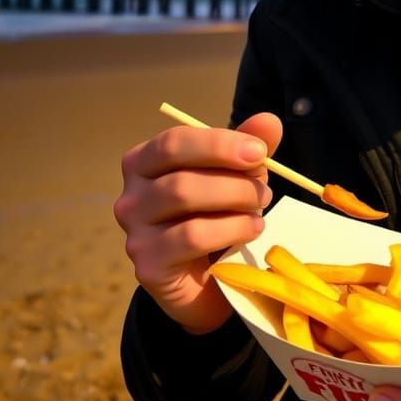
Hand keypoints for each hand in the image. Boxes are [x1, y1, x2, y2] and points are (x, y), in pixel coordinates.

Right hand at [114, 113, 281, 333]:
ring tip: (260, 211)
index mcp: (144, 163)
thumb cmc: (218, 215)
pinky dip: (230, 230)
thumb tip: (269, 120)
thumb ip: (249, 147)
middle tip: (266, 191)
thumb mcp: (237, 176)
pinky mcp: (148, 266)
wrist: (209, 279)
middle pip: (181, 177)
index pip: (174, 142)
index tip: (259, 152)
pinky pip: (191, 238)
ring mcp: (134, 233)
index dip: (219, 143)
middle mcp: (131, 196)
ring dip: (235, 203)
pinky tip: (252, 230)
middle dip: (234, 181)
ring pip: (185, 203)